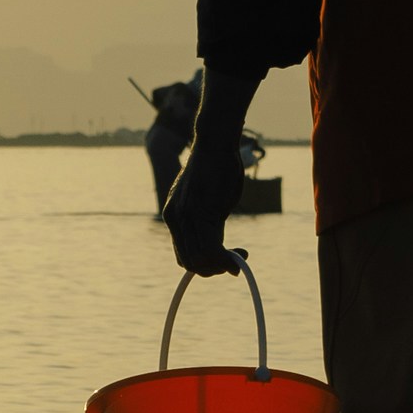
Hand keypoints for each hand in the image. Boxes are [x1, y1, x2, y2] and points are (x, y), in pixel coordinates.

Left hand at [160, 63, 254, 277]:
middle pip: (189, 262)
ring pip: (200, 259)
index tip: (224, 259)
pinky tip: (240, 256)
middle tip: (234, 262)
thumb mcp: (205, 199)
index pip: (183, 255)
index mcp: (173, 216)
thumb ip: (206, 222)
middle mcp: (175, 219)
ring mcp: (187, 217)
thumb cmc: (215, 168)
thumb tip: (217, 246)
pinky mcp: (202, 212)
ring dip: (221, 266)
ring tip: (239, 258)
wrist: (215, 143)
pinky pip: (211, 248)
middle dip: (213, 269)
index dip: (204, 265)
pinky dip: (226, 259)